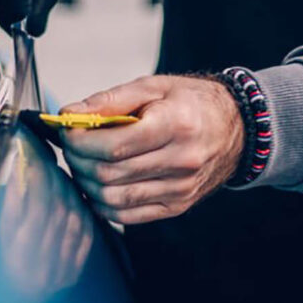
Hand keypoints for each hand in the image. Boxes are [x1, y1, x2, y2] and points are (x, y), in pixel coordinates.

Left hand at [60, 75, 244, 223]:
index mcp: (176, 125)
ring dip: (87, 182)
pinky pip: (128, 215)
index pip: (114, 145)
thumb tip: (70, 113)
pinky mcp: (177, 206)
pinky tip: (97, 184)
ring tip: (82, 162)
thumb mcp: (153, 86)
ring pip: (115, 198)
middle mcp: (181, 161)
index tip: (67, 129)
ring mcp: (180, 189)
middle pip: (110, 173)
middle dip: (78, 159)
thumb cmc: (191, 102)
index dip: (80, 140)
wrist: (236, 128)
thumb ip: (110, 100)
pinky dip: (103, 203)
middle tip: (71, 144)